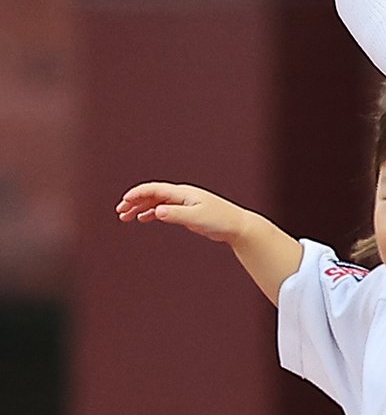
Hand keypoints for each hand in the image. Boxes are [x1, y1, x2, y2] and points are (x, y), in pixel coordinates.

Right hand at [115, 182, 250, 243]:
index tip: (124, 201)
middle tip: (119, 211)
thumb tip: (157, 211)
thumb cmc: (219, 220)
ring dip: (140, 207)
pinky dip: (152, 213)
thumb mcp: (195, 218)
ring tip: (125, 217)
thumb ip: (175, 214)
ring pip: (156, 202)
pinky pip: (164, 209)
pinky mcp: (186, 211)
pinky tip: (143, 218)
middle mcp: (182, 195)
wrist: (236, 226)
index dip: (138, 193)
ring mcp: (183, 202)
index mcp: (183, 193)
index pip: (155, 189)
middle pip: (152, 194)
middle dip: (134, 201)